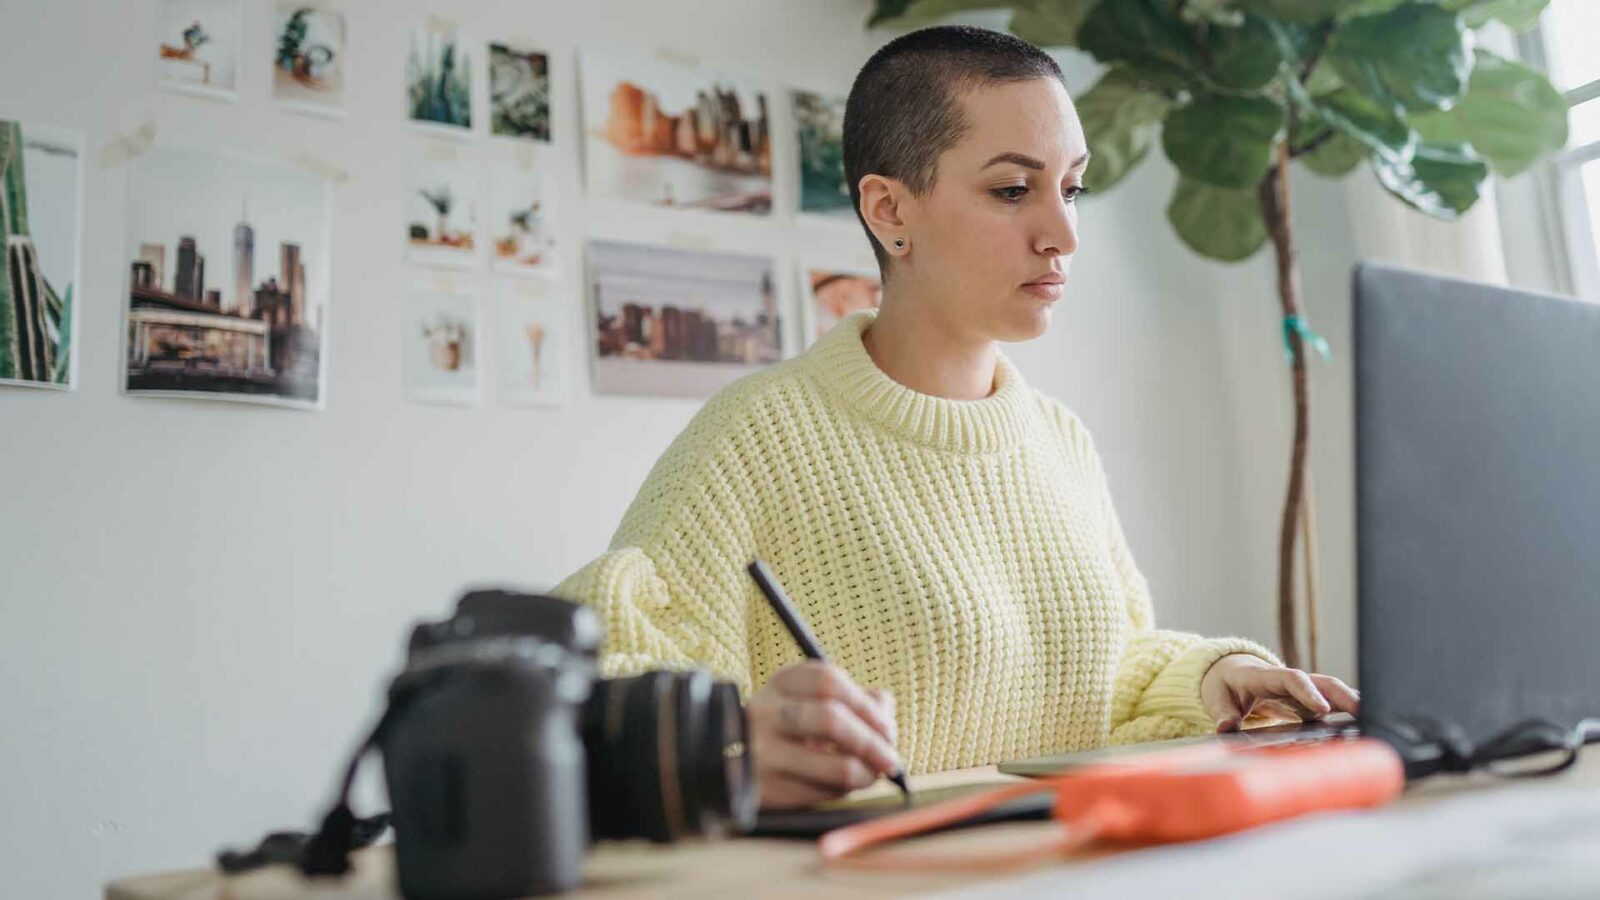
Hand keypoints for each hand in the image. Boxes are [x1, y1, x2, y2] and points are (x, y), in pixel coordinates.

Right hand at [746, 661, 901, 809]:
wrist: (729, 758)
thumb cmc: (787, 727)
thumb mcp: (810, 700)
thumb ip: (853, 697)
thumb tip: (886, 710)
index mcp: (782, 683)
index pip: (829, 682)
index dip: (866, 706)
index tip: (887, 727)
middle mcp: (766, 713)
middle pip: (832, 720)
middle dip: (871, 742)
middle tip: (891, 759)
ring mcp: (763, 753)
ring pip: (836, 766)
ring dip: (866, 773)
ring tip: (873, 775)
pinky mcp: (766, 789)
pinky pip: (823, 794)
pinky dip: (843, 792)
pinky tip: (843, 786)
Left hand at [1200, 654, 1360, 732]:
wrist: (1231, 673)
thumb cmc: (1225, 686)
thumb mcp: (1216, 697)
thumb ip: (1222, 712)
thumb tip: (1227, 727)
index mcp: (1266, 676)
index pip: (1291, 679)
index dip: (1307, 692)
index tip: (1322, 709)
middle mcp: (1291, 680)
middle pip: (1322, 682)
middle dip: (1343, 695)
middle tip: (1362, 712)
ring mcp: (1304, 690)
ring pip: (1334, 691)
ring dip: (1354, 703)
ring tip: (1379, 720)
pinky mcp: (1312, 701)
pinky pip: (1335, 704)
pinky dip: (1352, 712)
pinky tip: (1372, 725)